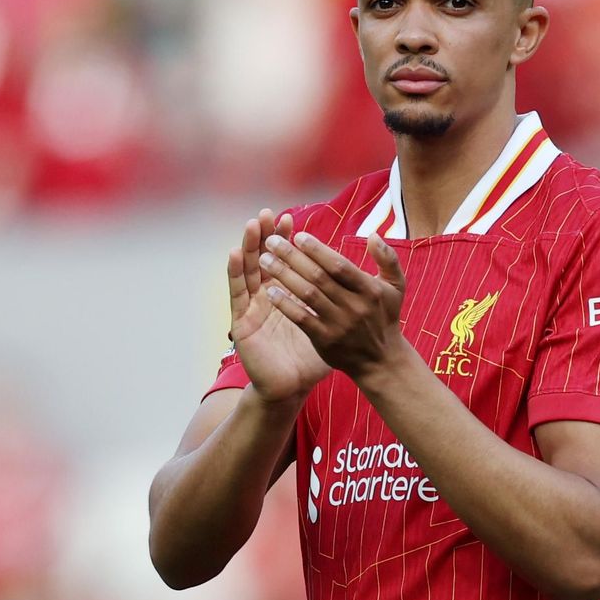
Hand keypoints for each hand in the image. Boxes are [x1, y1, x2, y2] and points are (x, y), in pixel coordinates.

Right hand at [227, 209, 329, 403]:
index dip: (288, 240)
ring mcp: (252, 308)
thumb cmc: (312, 358)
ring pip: (248, 270)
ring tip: (251, 223)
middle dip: (267, 236)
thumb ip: (347, 303)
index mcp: (289, 295)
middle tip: (267, 213)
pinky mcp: (241, 322)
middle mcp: (267, 296)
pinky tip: (233, 253)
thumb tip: (365, 283)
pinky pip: (237, 293)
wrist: (292, 387)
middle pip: (264, 259)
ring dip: (248, 246)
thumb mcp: (334, 325)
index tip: (291, 219)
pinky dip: (234, 272)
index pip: (287, 261)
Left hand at [258, 230, 410, 380]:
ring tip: (265, 260)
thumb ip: (387, 258)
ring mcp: (339, 324)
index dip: (317, 250)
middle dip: (293, 257)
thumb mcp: (395, 286)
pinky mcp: (325, 340)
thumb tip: (373, 235)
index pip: (339, 265)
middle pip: (318, 277)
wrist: (380, 360)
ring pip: (307, 295)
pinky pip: (302, 319)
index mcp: (369, 289)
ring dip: (284, 275)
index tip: (297, 236)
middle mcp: (354, 306)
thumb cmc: (384, 316)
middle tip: (272, 241)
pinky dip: (285, 304)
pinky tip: (270, 291)